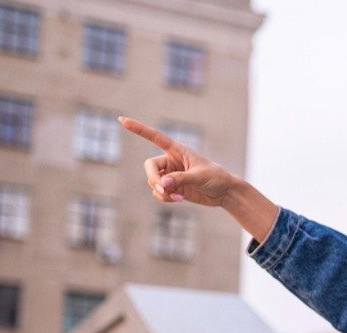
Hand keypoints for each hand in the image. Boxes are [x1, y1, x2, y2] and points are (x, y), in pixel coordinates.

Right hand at [119, 116, 236, 206]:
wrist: (224, 193)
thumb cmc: (216, 178)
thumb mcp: (200, 176)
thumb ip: (181, 179)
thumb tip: (163, 184)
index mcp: (177, 150)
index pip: (154, 137)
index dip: (138, 129)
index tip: (121, 119)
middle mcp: (171, 160)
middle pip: (149, 167)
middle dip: (154, 179)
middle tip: (165, 189)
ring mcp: (170, 175)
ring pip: (153, 182)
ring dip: (161, 191)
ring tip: (178, 196)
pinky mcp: (172, 188)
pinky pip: (158, 193)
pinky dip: (164, 197)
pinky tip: (178, 199)